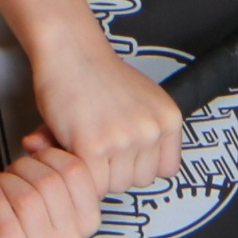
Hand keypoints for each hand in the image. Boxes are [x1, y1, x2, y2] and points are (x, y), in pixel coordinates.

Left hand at [0, 136, 108, 237]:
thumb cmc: (27, 221)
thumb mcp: (50, 194)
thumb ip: (50, 163)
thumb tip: (33, 142)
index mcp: (89, 218)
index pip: (77, 171)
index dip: (51, 154)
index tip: (36, 158)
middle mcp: (73, 237)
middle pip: (49, 181)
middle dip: (23, 167)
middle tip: (13, 171)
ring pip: (26, 198)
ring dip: (6, 181)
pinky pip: (5, 219)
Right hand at [28, 38, 185, 195]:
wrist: (71, 51)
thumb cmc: (99, 74)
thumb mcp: (139, 101)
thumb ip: (141, 135)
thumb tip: (137, 164)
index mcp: (168, 119)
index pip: (166, 169)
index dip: (141, 166)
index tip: (124, 157)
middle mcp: (152, 130)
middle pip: (139, 180)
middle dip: (116, 170)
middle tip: (97, 150)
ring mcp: (125, 140)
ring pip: (115, 185)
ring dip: (96, 174)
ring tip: (81, 147)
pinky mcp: (94, 147)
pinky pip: (91, 182)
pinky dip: (77, 173)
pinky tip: (69, 151)